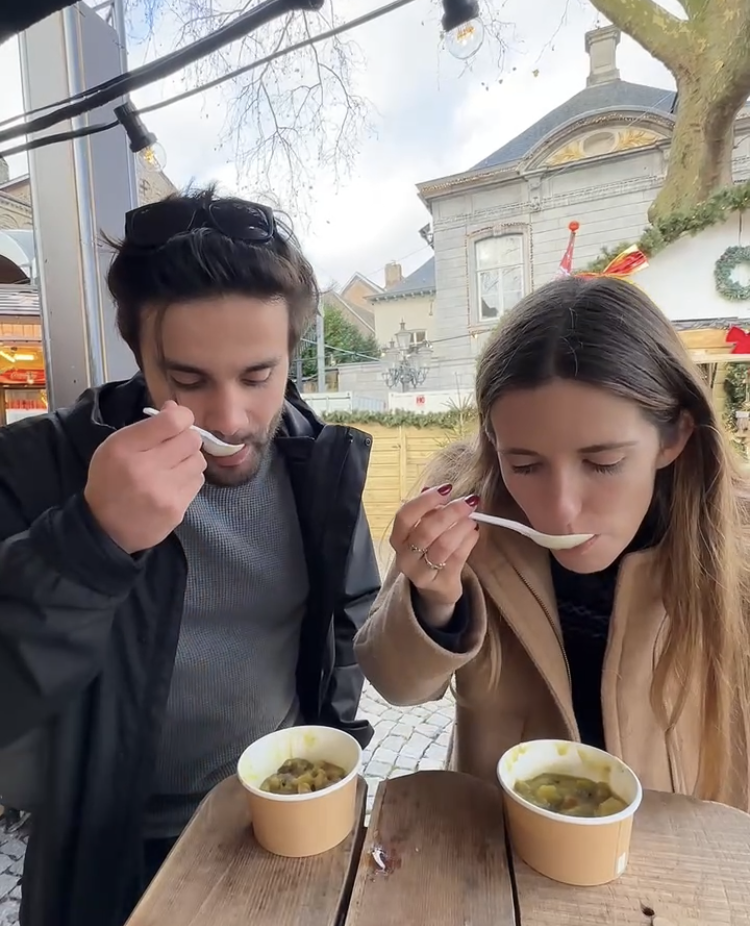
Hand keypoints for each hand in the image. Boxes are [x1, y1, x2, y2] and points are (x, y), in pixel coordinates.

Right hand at [84, 400, 205, 553]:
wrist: (105, 529)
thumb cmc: (110, 480)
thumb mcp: (116, 446)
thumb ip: (147, 426)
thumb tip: (175, 408)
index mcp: (125, 448)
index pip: (172, 421)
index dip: (181, 416)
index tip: (176, 422)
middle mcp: (144, 469)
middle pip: (192, 439)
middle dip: (186, 439)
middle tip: (173, 448)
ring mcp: (162, 492)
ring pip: (199, 460)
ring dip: (189, 460)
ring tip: (172, 468)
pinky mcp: (176, 510)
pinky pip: (198, 482)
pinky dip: (189, 479)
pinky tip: (172, 485)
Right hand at [390, 484, 479, 627]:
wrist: (435, 587)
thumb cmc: (429, 550)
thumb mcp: (424, 529)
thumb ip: (430, 510)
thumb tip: (439, 489)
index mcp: (398, 539)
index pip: (405, 516)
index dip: (425, 500)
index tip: (446, 489)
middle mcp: (405, 557)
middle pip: (426, 530)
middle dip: (450, 512)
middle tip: (469, 502)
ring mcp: (422, 573)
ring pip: (443, 545)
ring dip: (461, 527)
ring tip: (472, 519)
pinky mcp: (442, 583)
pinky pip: (458, 558)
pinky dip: (468, 541)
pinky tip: (474, 532)